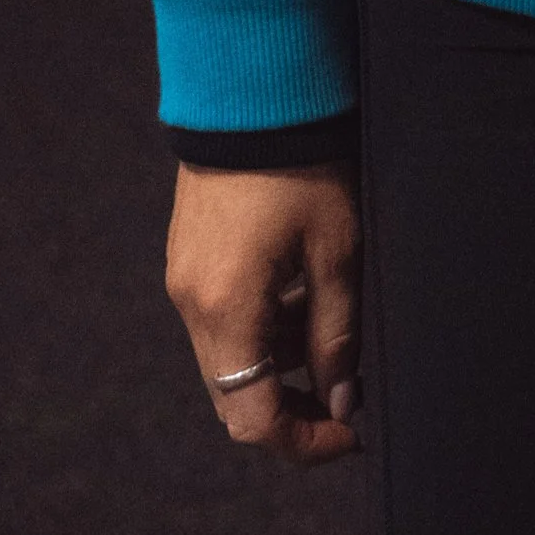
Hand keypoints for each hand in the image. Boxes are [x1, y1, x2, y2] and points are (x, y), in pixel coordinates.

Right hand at [165, 160, 363, 465]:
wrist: (253, 91)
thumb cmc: (305, 168)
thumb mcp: (338, 253)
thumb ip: (337, 337)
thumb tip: (341, 402)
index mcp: (226, 310)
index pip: (252, 420)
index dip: (304, 442)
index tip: (351, 433)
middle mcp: (191, 304)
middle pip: (235, 395)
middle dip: (293, 405)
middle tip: (347, 391)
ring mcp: (183, 280)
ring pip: (230, 357)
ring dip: (280, 359)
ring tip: (331, 317)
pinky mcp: (187, 258)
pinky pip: (222, 318)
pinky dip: (262, 325)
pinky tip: (301, 289)